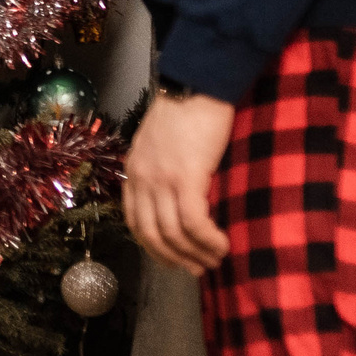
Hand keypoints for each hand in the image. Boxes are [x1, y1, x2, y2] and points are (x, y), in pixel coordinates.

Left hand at [123, 90, 236, 273]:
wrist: (197, 85)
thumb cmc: (186, 112)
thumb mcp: (160, 145)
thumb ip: (161, 171)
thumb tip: (179, 200)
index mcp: (134, 172)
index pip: (134, 222)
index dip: (153, 247)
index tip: (172, 260)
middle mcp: (141, 179)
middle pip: (150, 235)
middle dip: (173, 258)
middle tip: (196, 270)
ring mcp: (161, 180)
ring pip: (172, 233)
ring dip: (194, 253)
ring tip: (214, 260)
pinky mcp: (186, 177)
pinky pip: (193, 222)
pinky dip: (207, 240)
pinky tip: (221, 245)